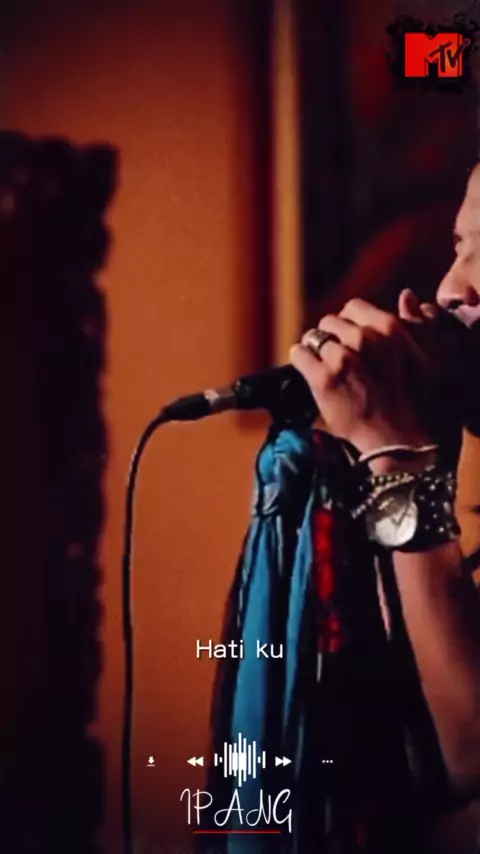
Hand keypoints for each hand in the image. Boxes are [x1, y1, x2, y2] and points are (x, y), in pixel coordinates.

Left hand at [290, 292, 439, 454]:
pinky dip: (301, 361)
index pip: (353, 307)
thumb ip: (407, 326)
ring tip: (325, 368)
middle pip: (330, 321)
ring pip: (313, 337)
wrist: (394, 436)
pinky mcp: (323, 377)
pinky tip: (311, 374)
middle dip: (330, 337)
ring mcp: (342, 358)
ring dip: (315, 350)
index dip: (347, 323)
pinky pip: (299, 354)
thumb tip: (402, 295)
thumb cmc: (404, 397)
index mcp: (388, 329)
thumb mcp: (417, 357)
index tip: (350, 340)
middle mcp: (364, 339)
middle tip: (337, 358)